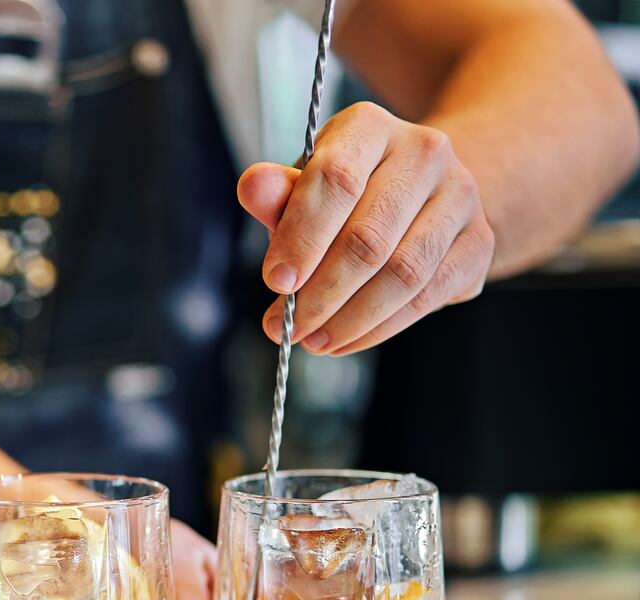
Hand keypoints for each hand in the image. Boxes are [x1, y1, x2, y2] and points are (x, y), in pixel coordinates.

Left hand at [237, 102, 495, 355]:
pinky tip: (346, 340)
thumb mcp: (305, 185)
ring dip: (350, 318)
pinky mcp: (479, 242)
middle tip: (287, 326)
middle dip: (320, 293)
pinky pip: (428, 296)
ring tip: (313, 340)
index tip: (275, 281)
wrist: (421, 194)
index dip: (301, 238)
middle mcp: (425, 152)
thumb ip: (278, 194)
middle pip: (369, 237)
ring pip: (402, 273)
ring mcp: (460, 196)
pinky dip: (381, 327)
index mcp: (370, 127)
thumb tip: (252, 187)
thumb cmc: (348, 193)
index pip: (336, 180)